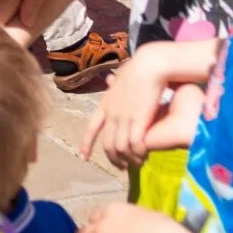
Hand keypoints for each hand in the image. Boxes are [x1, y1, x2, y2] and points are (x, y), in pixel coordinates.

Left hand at [80, 42, 183, 167]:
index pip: (92, 127)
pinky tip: (143, 156)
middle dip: (113, 158)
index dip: (86, 144)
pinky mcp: (138, 121)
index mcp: (106, 104)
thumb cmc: (138, 68)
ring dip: (127, 159)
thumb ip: (115, 84)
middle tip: (122, 167)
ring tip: (136, 163)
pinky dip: (137, 154)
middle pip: (107, 144)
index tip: (83, 157)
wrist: (149, 65)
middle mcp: (112, 113)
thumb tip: (110, 79)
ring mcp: (123, 118)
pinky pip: (134, 145)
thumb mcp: (121, 77)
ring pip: (120, 148)